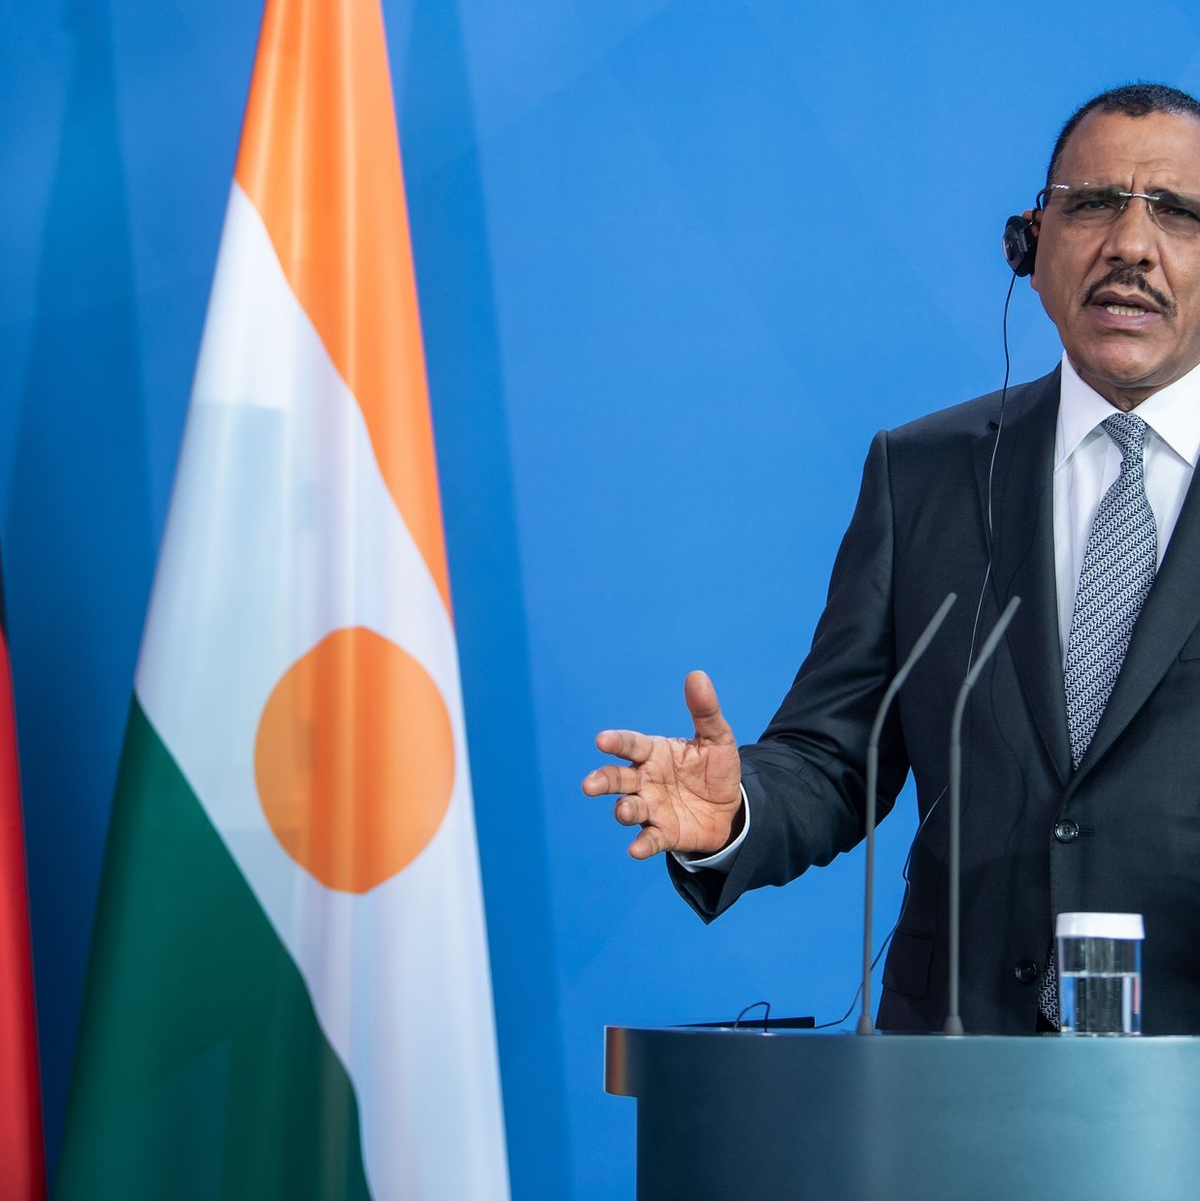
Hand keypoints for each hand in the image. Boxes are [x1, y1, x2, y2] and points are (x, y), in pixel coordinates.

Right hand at [582, 670, 742, 859]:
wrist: (730, 808)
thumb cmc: (715, 769)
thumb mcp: (717, 738)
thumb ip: (705, 710)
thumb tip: (697, 675)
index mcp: (654, 753)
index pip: (631, 745)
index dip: (617, 742)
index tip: (602, 740)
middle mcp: (645, 780)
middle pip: (618, 778)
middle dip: (603, 780)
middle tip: (590, 785)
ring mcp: (652, 807)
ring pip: (629, 808)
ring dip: (623, 810)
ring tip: (624, 811)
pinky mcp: (663, 833)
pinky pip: (649, 838)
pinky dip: (641, 844)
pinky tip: (635, 849)